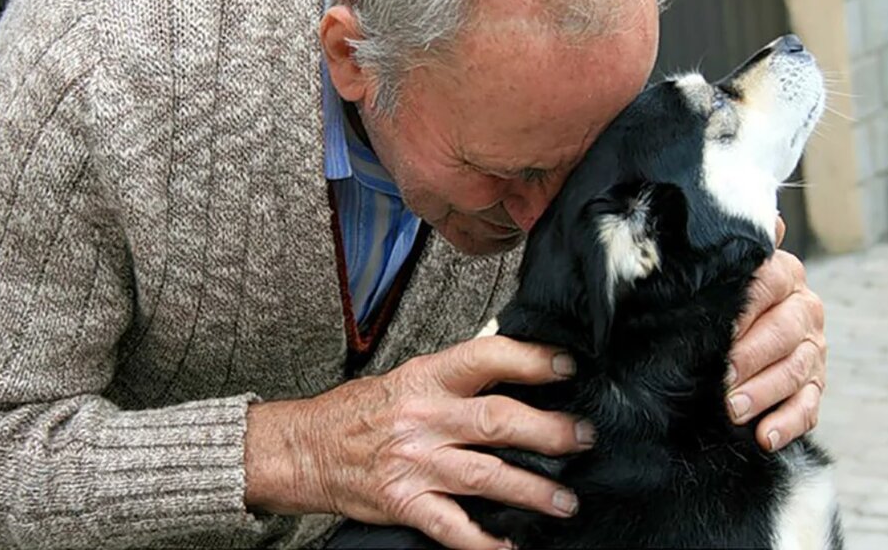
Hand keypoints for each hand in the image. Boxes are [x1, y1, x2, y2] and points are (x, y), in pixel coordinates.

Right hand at [244, 337, 593, 549]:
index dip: (530, 360)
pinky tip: (513, 549)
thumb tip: (513, 375)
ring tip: (566, 502)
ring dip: (532, 491)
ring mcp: (415, 463)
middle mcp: (424, 418)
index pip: (486, 357)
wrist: (304, 448)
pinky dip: (485, 543)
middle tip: (583, 437)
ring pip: (485, 476)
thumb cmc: (358, 412)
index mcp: (425, 378)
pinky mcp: (405, 502)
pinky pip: (453, 528)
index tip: (566, 365)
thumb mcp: (406, 379)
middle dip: (547, 432)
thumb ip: (455, 379)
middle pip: (496, 421)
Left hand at [724, 217, 826, 451]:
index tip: (718, 333)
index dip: (743, 310)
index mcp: (783, 274)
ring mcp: (814, 349)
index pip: (768, 284)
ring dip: (764, 392)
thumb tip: (765, 220)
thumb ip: (736, 246)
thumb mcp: (723, 269)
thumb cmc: (722, 295)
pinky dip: (787, 423)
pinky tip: (764, 436)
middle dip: (752, 358)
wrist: (740, 326)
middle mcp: (804, 309)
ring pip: (796, 371)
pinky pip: (808, 407)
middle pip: (784, 332)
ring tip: (734, 409)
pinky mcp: (815, 385)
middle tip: (723, 379)